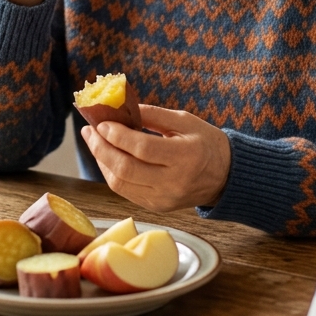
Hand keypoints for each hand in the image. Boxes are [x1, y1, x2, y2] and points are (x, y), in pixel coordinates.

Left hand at [80, 105, 231, 211]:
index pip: (142, 149)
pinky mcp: (157, 207)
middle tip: (89, 131)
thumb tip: (120, 108)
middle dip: (101, 149)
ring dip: (102, 161)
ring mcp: (164, 199)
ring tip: (94, 142)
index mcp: (185, 156)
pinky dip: (111, 173)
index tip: (101, 123)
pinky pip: (126, 191)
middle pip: (126, 169)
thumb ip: (152, 115)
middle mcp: (174, 182)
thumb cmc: (206, 142)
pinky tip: (106, 157)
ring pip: (121, 184)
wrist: (225, 176)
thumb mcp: (185, 120)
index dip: (117, 136)